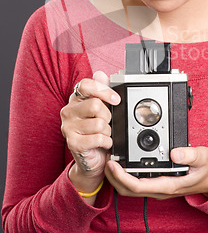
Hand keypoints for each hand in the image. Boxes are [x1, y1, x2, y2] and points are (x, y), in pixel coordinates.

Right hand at [60, 71, 120, 192]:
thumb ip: (101, 91)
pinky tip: (103, 143)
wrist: (92, 158)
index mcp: (75, 99)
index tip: (115, 100)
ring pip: (99, 123)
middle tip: (107, 123)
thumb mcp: (101, 109)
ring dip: (108, 131)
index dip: (103, 90)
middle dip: (108, 116)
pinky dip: (106, 141)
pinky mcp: (72, 142)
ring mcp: (68, 127)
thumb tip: (101, 74)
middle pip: (96, 104)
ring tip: (104, 134)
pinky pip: (98, 138)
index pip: (85, 85)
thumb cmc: (96, 132)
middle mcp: (68, 111)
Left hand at [104, 146, 207, 199]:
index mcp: (168, 185)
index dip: (121, 176)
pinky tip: (123, 164)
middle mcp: (160, 189)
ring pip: (131, 189)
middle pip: (128, 190)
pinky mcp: (158, 184)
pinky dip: (126, 176)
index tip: (113, 164)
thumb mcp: (203, 158)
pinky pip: (137, 184)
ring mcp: (158, 188)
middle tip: (106, 160)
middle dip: (114, 178)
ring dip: (118, 178)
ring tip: (111, 161)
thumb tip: (175, 153)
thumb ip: (190, 154)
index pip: (138, 185)